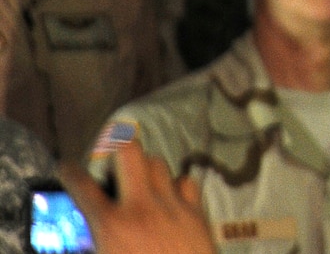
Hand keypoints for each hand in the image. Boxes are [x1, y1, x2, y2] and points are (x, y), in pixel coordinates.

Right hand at [61, 141, 215, 253]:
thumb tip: (90, 238)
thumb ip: (95, 243)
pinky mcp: (197, 212)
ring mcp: (173, 205)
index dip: (70, 173)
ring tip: (139, 183)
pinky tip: (170, 199)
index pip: (83, 187)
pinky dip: (176, 186)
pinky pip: (186, 181)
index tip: (67, 168)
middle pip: (129, 151)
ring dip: (145, 169)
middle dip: (116, 150)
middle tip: (110, 165)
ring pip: (158, 162)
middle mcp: (142, 206)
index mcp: (111, 225)